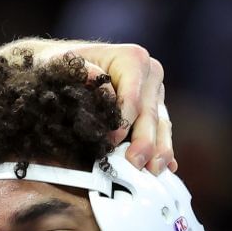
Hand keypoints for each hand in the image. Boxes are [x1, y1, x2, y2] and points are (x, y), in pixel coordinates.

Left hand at [0, 38, 172, 173]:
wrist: (66, 65)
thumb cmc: (65, 65)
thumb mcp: (65, 64)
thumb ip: (82, 72)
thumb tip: (97, 83)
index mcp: (133, 59)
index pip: (133, 98)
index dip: (123, 122)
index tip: (111, 142)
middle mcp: (149, 74)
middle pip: (150, 114)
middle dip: (144, 142)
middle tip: (134, 164)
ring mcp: (155, 93)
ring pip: (161, 125)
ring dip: (158, 151)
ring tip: (152, 171)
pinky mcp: (155, 108)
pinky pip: (163, 131)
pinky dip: (162, 150)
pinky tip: (167, 168)